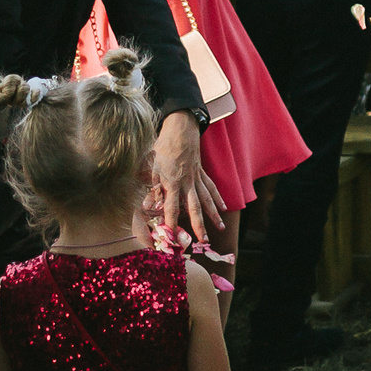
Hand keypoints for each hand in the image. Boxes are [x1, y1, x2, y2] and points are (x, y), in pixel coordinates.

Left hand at [154, 112, 222, 246]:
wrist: (180, 129)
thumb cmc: (161, 148)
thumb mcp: (150, 166)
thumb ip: (150, 186)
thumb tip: (146, 206)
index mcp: (172, 182)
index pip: (172, 207)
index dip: (172, 222)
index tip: (173, 236)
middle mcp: (187, 183)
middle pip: (195, 208)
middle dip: (199, 225)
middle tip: (203, 241)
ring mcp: (196, 178)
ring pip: (207, 200)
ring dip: (213, 215)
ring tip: (220, 229)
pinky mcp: (201, 173)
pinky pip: (211, 188)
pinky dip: (217, 199)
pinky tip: (223, 208)